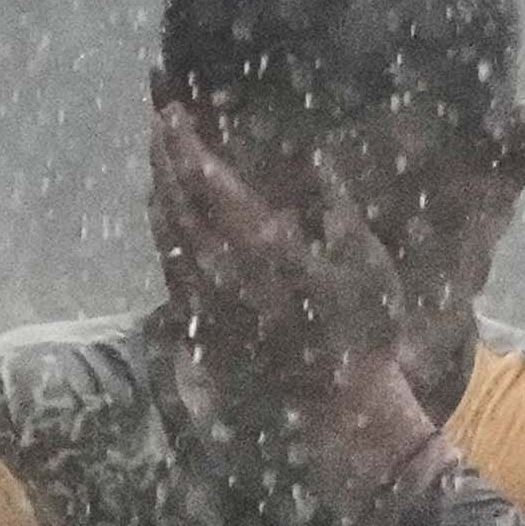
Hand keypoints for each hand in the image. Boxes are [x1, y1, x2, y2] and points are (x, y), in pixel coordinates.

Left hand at [150, 102, 434, 518]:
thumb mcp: (367, 266)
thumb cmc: (364, 336)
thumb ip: (338, 208)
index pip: (207, 183)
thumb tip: (318, 160)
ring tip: (157, 160)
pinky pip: (169, 268)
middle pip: (175, 202)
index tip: (174, 113)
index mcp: (262, 247)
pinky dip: (163, 233)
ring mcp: (207, 301)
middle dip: (163, 158)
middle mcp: (223, 270)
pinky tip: (164, 219)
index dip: (185, 144)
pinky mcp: (203, 327)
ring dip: (158, 191)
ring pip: (166, 235)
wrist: (339, 412)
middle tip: (158, 122)